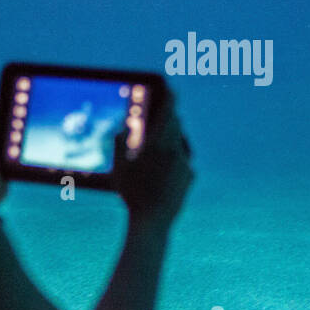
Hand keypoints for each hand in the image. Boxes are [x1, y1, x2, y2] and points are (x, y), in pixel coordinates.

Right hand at [111, 89, 192, 226]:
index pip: (167, 112)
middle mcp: (175, 151)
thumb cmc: (131, 194)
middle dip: (169, 117)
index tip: (171, 88)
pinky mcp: (189, 176)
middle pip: (176, 125)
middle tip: (164, 111)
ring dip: (172, 137)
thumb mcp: (119, 167)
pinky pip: (183, 160)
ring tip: (160, 140)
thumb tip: (122, 128)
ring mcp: (184, 164)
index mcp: (157, 144)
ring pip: (180, 142)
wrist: (152, 221)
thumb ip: (119, 144)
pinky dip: (174, 157)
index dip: (170, 98)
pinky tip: (164, 166)